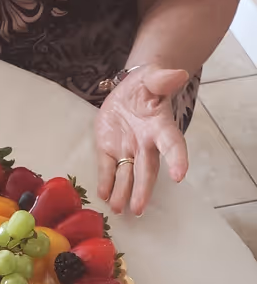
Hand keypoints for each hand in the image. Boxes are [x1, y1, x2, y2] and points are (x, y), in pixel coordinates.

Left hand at [95, 65, 189, 215]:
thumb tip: (179, 74)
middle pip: (146, 170)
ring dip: (123, 193)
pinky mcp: (109, 151)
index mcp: (160, 127)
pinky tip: (104, 196)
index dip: (177, 159)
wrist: (129, 90)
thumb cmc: (147, 84)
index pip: (172, 144)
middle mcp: (146, 144)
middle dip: (142, 190)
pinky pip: (107, 169)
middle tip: (138, 208)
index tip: (179, 175)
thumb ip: (163, 79)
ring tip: (119, 210)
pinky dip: (106, 183)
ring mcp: (127, 150)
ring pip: (126, 175)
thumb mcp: (153, 77)